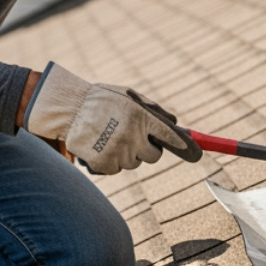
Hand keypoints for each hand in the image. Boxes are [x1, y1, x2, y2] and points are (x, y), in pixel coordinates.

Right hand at [24, 63, 200, 173]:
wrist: (68, 109)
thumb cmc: (101, 100)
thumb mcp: (129, 95)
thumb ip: (153, 110)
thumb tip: (176, 123)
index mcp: (141, 116)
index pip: (170, 137)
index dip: (187, 148)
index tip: (197, 155)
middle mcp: (132, 135)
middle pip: (153, 156)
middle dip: (146, 148)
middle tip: (131, 136)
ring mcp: (117, 151)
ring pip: (133, 163)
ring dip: (126, 154)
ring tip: (109, 136)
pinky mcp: (103, 164)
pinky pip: (116, 169)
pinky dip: (110, 161)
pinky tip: (99, 146)